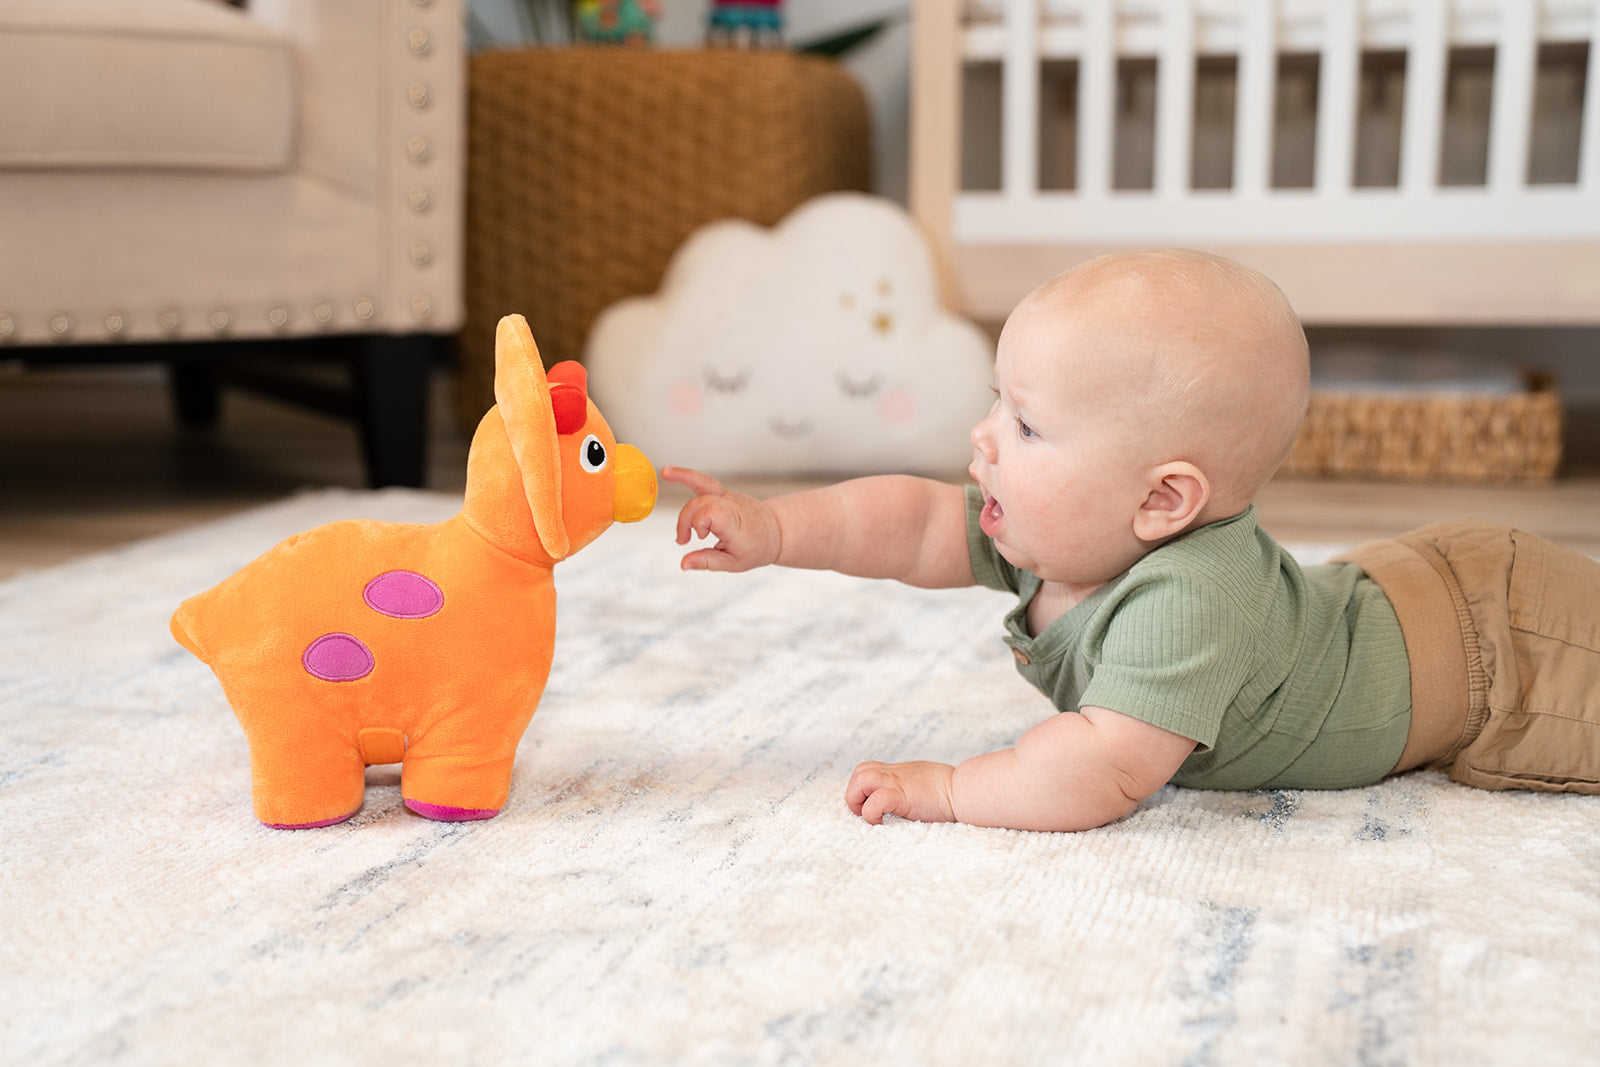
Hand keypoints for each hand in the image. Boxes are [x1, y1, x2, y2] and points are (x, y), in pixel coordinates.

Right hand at [663, 466, 782, 571]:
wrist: (774, 532)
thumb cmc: (754, 549)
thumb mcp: (733, 563)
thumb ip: (707, 562)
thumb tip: (683, 564)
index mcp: (735, 526)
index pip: (712, 513)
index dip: (699, 522)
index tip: (701, 537)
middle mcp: (732, 507)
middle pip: (699, 503)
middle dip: (684, 521)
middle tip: (683, 540)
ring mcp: (728, 497)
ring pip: (700, 488)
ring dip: (681, 494)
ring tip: (667, 489)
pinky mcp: (723, 493)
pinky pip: (703, 481)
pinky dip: (686, 476)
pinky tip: (667, 471)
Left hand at [846, 761, 956, 824]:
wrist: (966, 791)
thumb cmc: (954, 791)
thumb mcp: (927, 782)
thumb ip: (914, 786)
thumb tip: (914, 798)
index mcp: (900, 773)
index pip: (869, 768)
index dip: (863, 787)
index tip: (871, 804)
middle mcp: (895, 775)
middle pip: (859, 772)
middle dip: (855, 794)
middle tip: (867, 812)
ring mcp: (897, 783)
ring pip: (860, 780)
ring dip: (858, 800)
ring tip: (872, 816)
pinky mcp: (902, 796)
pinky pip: (875, 801)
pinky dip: (871, 813)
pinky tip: (882, 823)